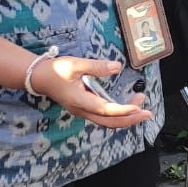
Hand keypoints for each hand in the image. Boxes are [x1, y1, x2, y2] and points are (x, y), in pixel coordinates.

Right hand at [29, 55, 152, 127]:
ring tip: (141, 106)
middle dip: (129, 119)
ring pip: (107, 121)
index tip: (138, 107)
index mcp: (79, 101)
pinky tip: (128, 106)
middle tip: (148, 113)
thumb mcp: (75, 64)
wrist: (39, 78)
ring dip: (125, 117)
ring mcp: (83, 111)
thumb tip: (117, 67)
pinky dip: (118, 114)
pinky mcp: (85, 108)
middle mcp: (82, 110)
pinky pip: (104, 116)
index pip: (105, 110)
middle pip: (109, 122)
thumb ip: (96, 66)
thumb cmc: (56, 70)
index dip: (122, 110)